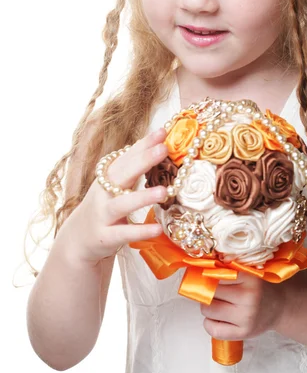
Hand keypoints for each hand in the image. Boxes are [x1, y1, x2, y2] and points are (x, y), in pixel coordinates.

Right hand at [56, 127, 169, 265]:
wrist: (77, 240)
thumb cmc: (104, 207)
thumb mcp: (113, 186)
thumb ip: (132, 168)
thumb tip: (157, 145)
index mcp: (107, 177)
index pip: (126, 156)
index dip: (143, 144)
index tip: (162, 132)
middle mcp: (103, 193)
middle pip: (122, 174)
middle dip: (143, 160)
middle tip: (163, 149)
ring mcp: (103, 215)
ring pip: (121, 204)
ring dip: (142, 197)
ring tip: (163, 192)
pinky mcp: (105, 237)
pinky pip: (123, 233)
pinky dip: (140, 231)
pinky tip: (157, 228)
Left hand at [200, 270, 306, 339]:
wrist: (280, 306)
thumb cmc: (259, 286)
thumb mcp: (249, 272)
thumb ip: (229, 268)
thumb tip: (200, 267)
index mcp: (250, 277)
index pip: (216, 274)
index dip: (208, 274)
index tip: (205, 274)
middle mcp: (248, 298)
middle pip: (210, 293)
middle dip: (206, 291)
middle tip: (211, 290)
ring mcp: (246, 317)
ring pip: (208, 310)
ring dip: (207, 307)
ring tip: (216, 303)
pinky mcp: (243, 333)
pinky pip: (213, 329)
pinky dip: (209, 323)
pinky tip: (216, 318)